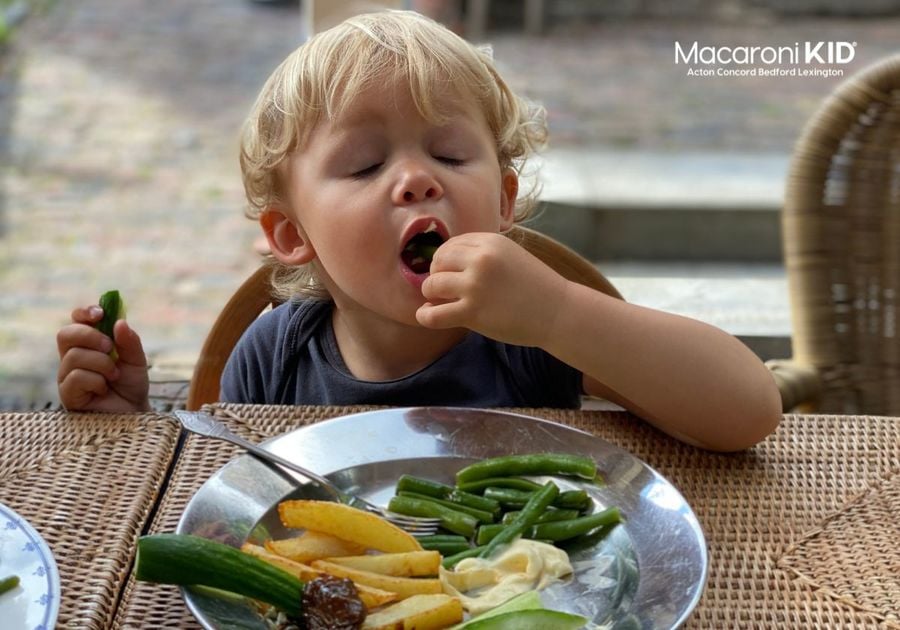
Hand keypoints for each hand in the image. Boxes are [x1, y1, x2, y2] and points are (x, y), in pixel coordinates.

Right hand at [57, 305, 150, 411]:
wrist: (134, 413)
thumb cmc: (131, 385)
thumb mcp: (137, 360)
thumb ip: (130, 341)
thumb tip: (119, 322)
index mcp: (88, 344)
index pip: (76, 321)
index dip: (84, 313)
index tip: (101, 313)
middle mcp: (72, 357)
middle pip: (65, 333)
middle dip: (91, 336)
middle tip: (110, 347)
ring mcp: (67, 375)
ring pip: (74, 356)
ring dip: (101, 363)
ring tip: (113, 375)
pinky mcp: (66, 394)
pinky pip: (75, 376)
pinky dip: (96, 380)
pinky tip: (103, 389)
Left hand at [416, 232, 568, 345]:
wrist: (558, 312)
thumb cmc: (535, 286)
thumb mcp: (511, 255)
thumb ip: (482, 254)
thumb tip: (445, 260)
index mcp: (490, 242)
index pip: (450, 245)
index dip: (445, 260)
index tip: (450, 273)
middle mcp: (481, 260)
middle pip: (437, 261)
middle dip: (436, 275)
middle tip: (444, 289)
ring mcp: (476, 286)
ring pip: (431, 285)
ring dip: (432, 294)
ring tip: (441, 302)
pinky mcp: (473, 312)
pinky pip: (434, 314)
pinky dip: (425, 316)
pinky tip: (427, 315)